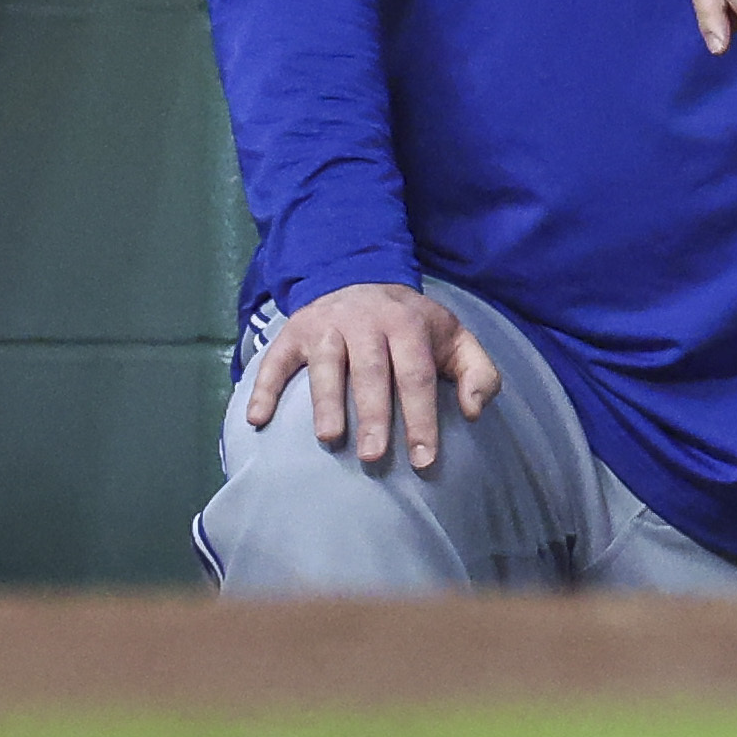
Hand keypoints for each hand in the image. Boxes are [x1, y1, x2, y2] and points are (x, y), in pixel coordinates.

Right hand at [242, 282, 500, 467]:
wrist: (358, 276)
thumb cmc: (412, 326)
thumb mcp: (454, 338)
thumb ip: (478, 372)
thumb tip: (474, 411)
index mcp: (409, 326)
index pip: (418, 375)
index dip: (422, 418)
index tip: (424, 460)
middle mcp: (366, 323)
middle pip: (372, 371)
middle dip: (374, 413)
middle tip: (375, 456)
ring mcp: (327, 326)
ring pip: (327, 364)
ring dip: (326, 401)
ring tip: (329, 439)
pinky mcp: (294, 332)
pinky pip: (276, 360)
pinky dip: (265, 387)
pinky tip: (258, 419)